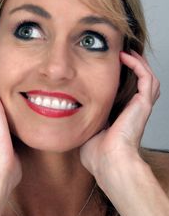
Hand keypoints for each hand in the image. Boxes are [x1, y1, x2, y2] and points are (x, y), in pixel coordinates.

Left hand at [80, 50, 159, 182]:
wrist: (108, 163)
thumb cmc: (97, 155)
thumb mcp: (86, 132)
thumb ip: (81, 122)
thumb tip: (67, 116)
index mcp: (122, 116)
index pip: (127, 93)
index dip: (122, 79)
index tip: (108, 67)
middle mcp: (134, 110)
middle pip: (141, 83)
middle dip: (134, 67)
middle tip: (123, 55)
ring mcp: (141, 106)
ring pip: (148, 78)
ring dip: (139, 63)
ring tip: (127, 52)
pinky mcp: (143, 104)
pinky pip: (146, 78)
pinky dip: (138, 64)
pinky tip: (126, 56)